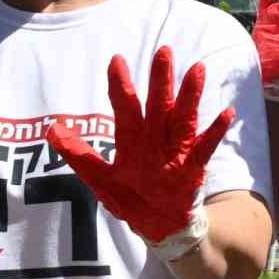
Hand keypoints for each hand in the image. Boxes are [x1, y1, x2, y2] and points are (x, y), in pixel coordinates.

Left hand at [46, 47, 232, 244]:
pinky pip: (205, 147)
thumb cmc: (132, 198)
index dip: (121, 86)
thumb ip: (80, 154)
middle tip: (164, 52)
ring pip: (183, 120)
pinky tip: (226, 114)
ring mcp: (176, 152)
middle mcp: (156, 140)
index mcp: (133, 141)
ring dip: (190, 97)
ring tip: (197, 70)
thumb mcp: (101, 179)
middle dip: (160, 80)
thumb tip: (51, 129)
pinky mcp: (193, 168)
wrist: (160, 227)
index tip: (116, 60)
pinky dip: (215, 132)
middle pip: (158, 106)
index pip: (126, 108)